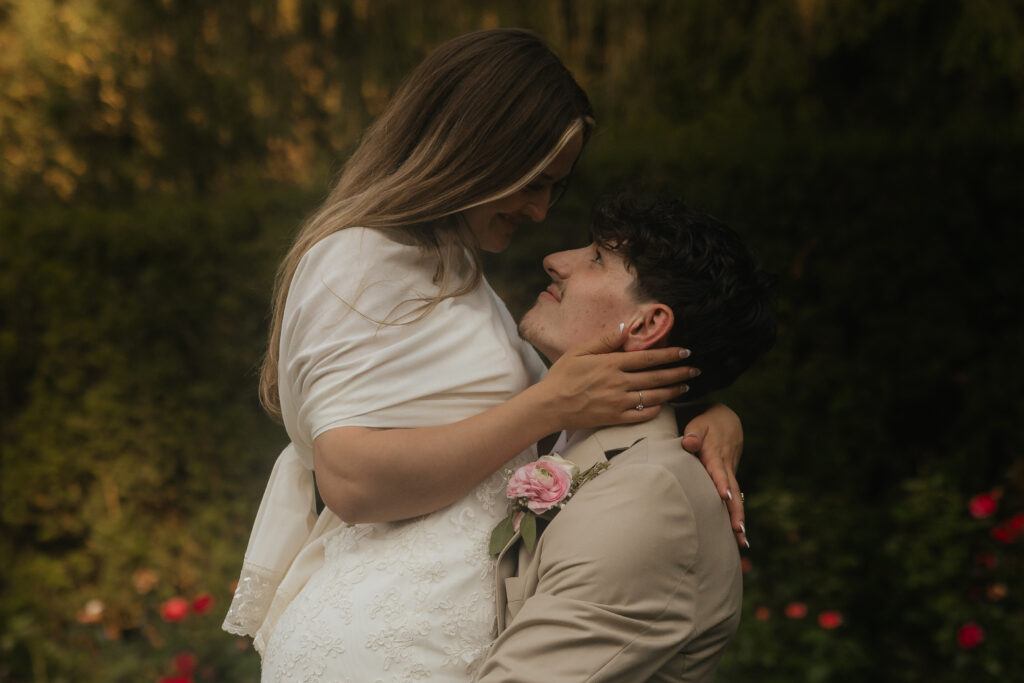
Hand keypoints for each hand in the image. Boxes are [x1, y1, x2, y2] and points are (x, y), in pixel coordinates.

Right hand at [539, 325, 695, 430]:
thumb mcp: (579, 351)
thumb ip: (604, 340)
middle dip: (678, 373)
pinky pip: (642, 415)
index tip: (685, 352)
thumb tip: (626, 327)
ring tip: (685, 386)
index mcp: (611, 364)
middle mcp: (618, 383)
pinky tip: (663, 404)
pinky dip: (656, 410)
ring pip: (653, 397)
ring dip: (672, 391)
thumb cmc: (562, 376)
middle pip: (656, 378)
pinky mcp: (615, 419)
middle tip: (695, 370)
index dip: (669, 355)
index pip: (647, 358)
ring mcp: (618, 403)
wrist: (550, 406)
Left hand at [681, 404, 747, 547]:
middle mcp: (726, 467)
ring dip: (739, 518)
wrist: (727, 421)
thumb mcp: (698, 424)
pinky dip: (737, 515)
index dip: (721, 482)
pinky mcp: (731, 479)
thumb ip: (693, 434)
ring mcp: (730, 474)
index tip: (724, 496)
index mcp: (715, 455)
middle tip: (738, 530)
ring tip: (742, 541)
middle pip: (733, 490)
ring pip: (736, 498)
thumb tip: (688, 443)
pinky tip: (739, 536)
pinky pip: (735, 498)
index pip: (718, 470)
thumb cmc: (706, 424)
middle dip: (735, 511)